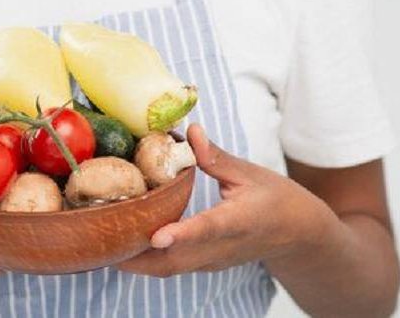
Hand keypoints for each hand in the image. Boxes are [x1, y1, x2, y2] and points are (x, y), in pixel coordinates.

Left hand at [117, 123, 334, 276]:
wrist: (300, 235)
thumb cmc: (277, 199)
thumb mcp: (250, 173)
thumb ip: (215, 157)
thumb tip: (190, 132)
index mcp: (238, 221)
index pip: (207, 229)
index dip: (182, 233)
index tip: (158, 235)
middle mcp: (221, 247)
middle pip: (175, 260)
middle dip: (136, 254)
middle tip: (100, 236)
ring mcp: (212, 260)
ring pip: (167, 268)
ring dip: (134, 259)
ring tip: (99, 240)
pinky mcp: (204, 263)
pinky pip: (169, 266)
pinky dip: (143, 259)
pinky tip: (120, 241)